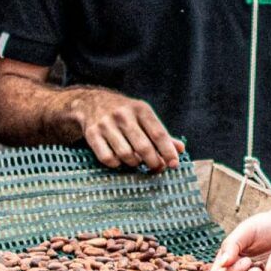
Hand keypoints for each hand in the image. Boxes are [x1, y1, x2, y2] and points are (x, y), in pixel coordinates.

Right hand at [68, 88, 183, 171]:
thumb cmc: (124, 113)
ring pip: (126, 155)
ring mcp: (106, 124)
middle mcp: (123, 115)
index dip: (168, 151)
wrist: (90, 102)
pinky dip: (117, 164)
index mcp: (140, 109)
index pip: (158, 133)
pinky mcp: (92, 134)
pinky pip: (108, 158)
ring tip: (136, 161)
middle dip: (153, 162)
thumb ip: (162, 134)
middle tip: (156, 168)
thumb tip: (180, 149)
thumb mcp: (143, 116)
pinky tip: (119, 160)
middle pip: (143, 147)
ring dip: (134, 163)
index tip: (174, 164)